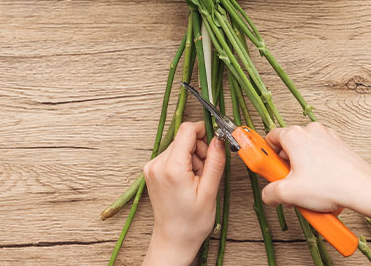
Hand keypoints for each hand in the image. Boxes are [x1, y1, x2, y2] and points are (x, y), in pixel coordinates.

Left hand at [142, 121, 225, 265]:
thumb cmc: (191, 223)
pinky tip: (187, 180)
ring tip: (196, 179)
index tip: (213, 143)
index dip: (203, 132)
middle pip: (183, 137)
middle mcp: (157, 164)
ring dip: (191, 157)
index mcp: (171, 168)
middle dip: (199, 149)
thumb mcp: (210, 192)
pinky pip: (172, 154)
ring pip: (179, 145)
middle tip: (205, 171)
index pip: (187, 130)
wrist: (173, 240)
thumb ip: (215, 161)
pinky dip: (183, 162)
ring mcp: (152, 166)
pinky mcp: (152, 169)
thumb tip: (219, 138)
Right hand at [261, 122, 370, 215]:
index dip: (266, 155)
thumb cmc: (330, 185)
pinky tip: (323, 188)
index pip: (270, 138)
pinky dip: (319, 169)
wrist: (364, 189)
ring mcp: (327, 136)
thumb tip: (268, 194)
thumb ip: (270, 193)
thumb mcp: (290, 194)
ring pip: (306, 151)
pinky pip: (321, 155)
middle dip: (286, 166)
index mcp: (294, 135)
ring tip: (309, 190)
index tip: (267, 167)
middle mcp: (310, 131)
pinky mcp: (340, 145)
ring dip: (303, 169)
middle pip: (288, 146)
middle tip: (288, 184)